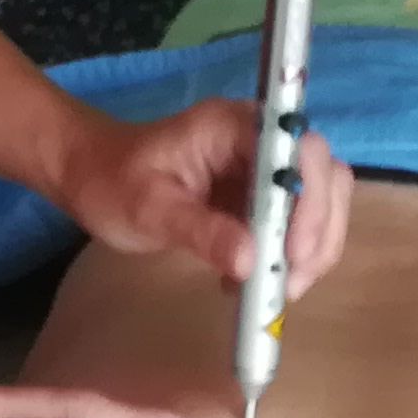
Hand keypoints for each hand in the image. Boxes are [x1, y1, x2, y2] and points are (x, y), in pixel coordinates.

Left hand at [53, 103, 352, 297]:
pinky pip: (297, 222)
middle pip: (324, 176)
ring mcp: (264, 167)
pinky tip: (253, 281)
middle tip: (288, 285)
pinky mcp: (261, 195)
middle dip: (317, 233)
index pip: (299, 152)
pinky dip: (289, 256)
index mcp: (234, 127)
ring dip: (311, 249)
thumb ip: (201, 232)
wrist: (93, 177)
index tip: (293, 254)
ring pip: (320, 201)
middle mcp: (261, 139)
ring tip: (273, 290)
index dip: (310, 202)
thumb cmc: (112, 183)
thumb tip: (251, 260)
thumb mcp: (149, 211)